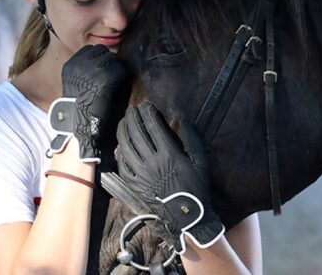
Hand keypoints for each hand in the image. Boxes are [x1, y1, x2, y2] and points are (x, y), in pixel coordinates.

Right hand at [49, 44, 127, 162]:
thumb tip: (104, 57)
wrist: (83, 125)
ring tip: (113, 85)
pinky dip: (121, 78)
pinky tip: (116, 90)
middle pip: (101, 51)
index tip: (101, 73)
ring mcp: (92, 68)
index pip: (90, 50)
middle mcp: (79, 64)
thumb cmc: (82, 109)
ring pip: (112, 58)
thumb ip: (87, 70)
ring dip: (115, 69)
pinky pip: (120, 69)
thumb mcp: (78, 84)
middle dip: (107, 61)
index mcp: (70, 65)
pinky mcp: (105, 76)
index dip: (98, 60)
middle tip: (109, 78)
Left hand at [115, 102, 223, 253]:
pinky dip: (120, 154)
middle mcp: (152, 162)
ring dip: (123, 132)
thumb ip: (192, 139)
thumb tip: (182, 120)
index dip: (148, 114)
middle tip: (131, 110)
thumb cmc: (196, 187)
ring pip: (126, 147)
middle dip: (132, 118)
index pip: (154, 127)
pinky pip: (123, 166)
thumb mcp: (200, 162)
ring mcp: (141, 174)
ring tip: (123, 122)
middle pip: (137, 134)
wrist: (186, 215)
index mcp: (169, 154)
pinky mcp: (135, 184)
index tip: (145, 106)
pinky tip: (120, 146)